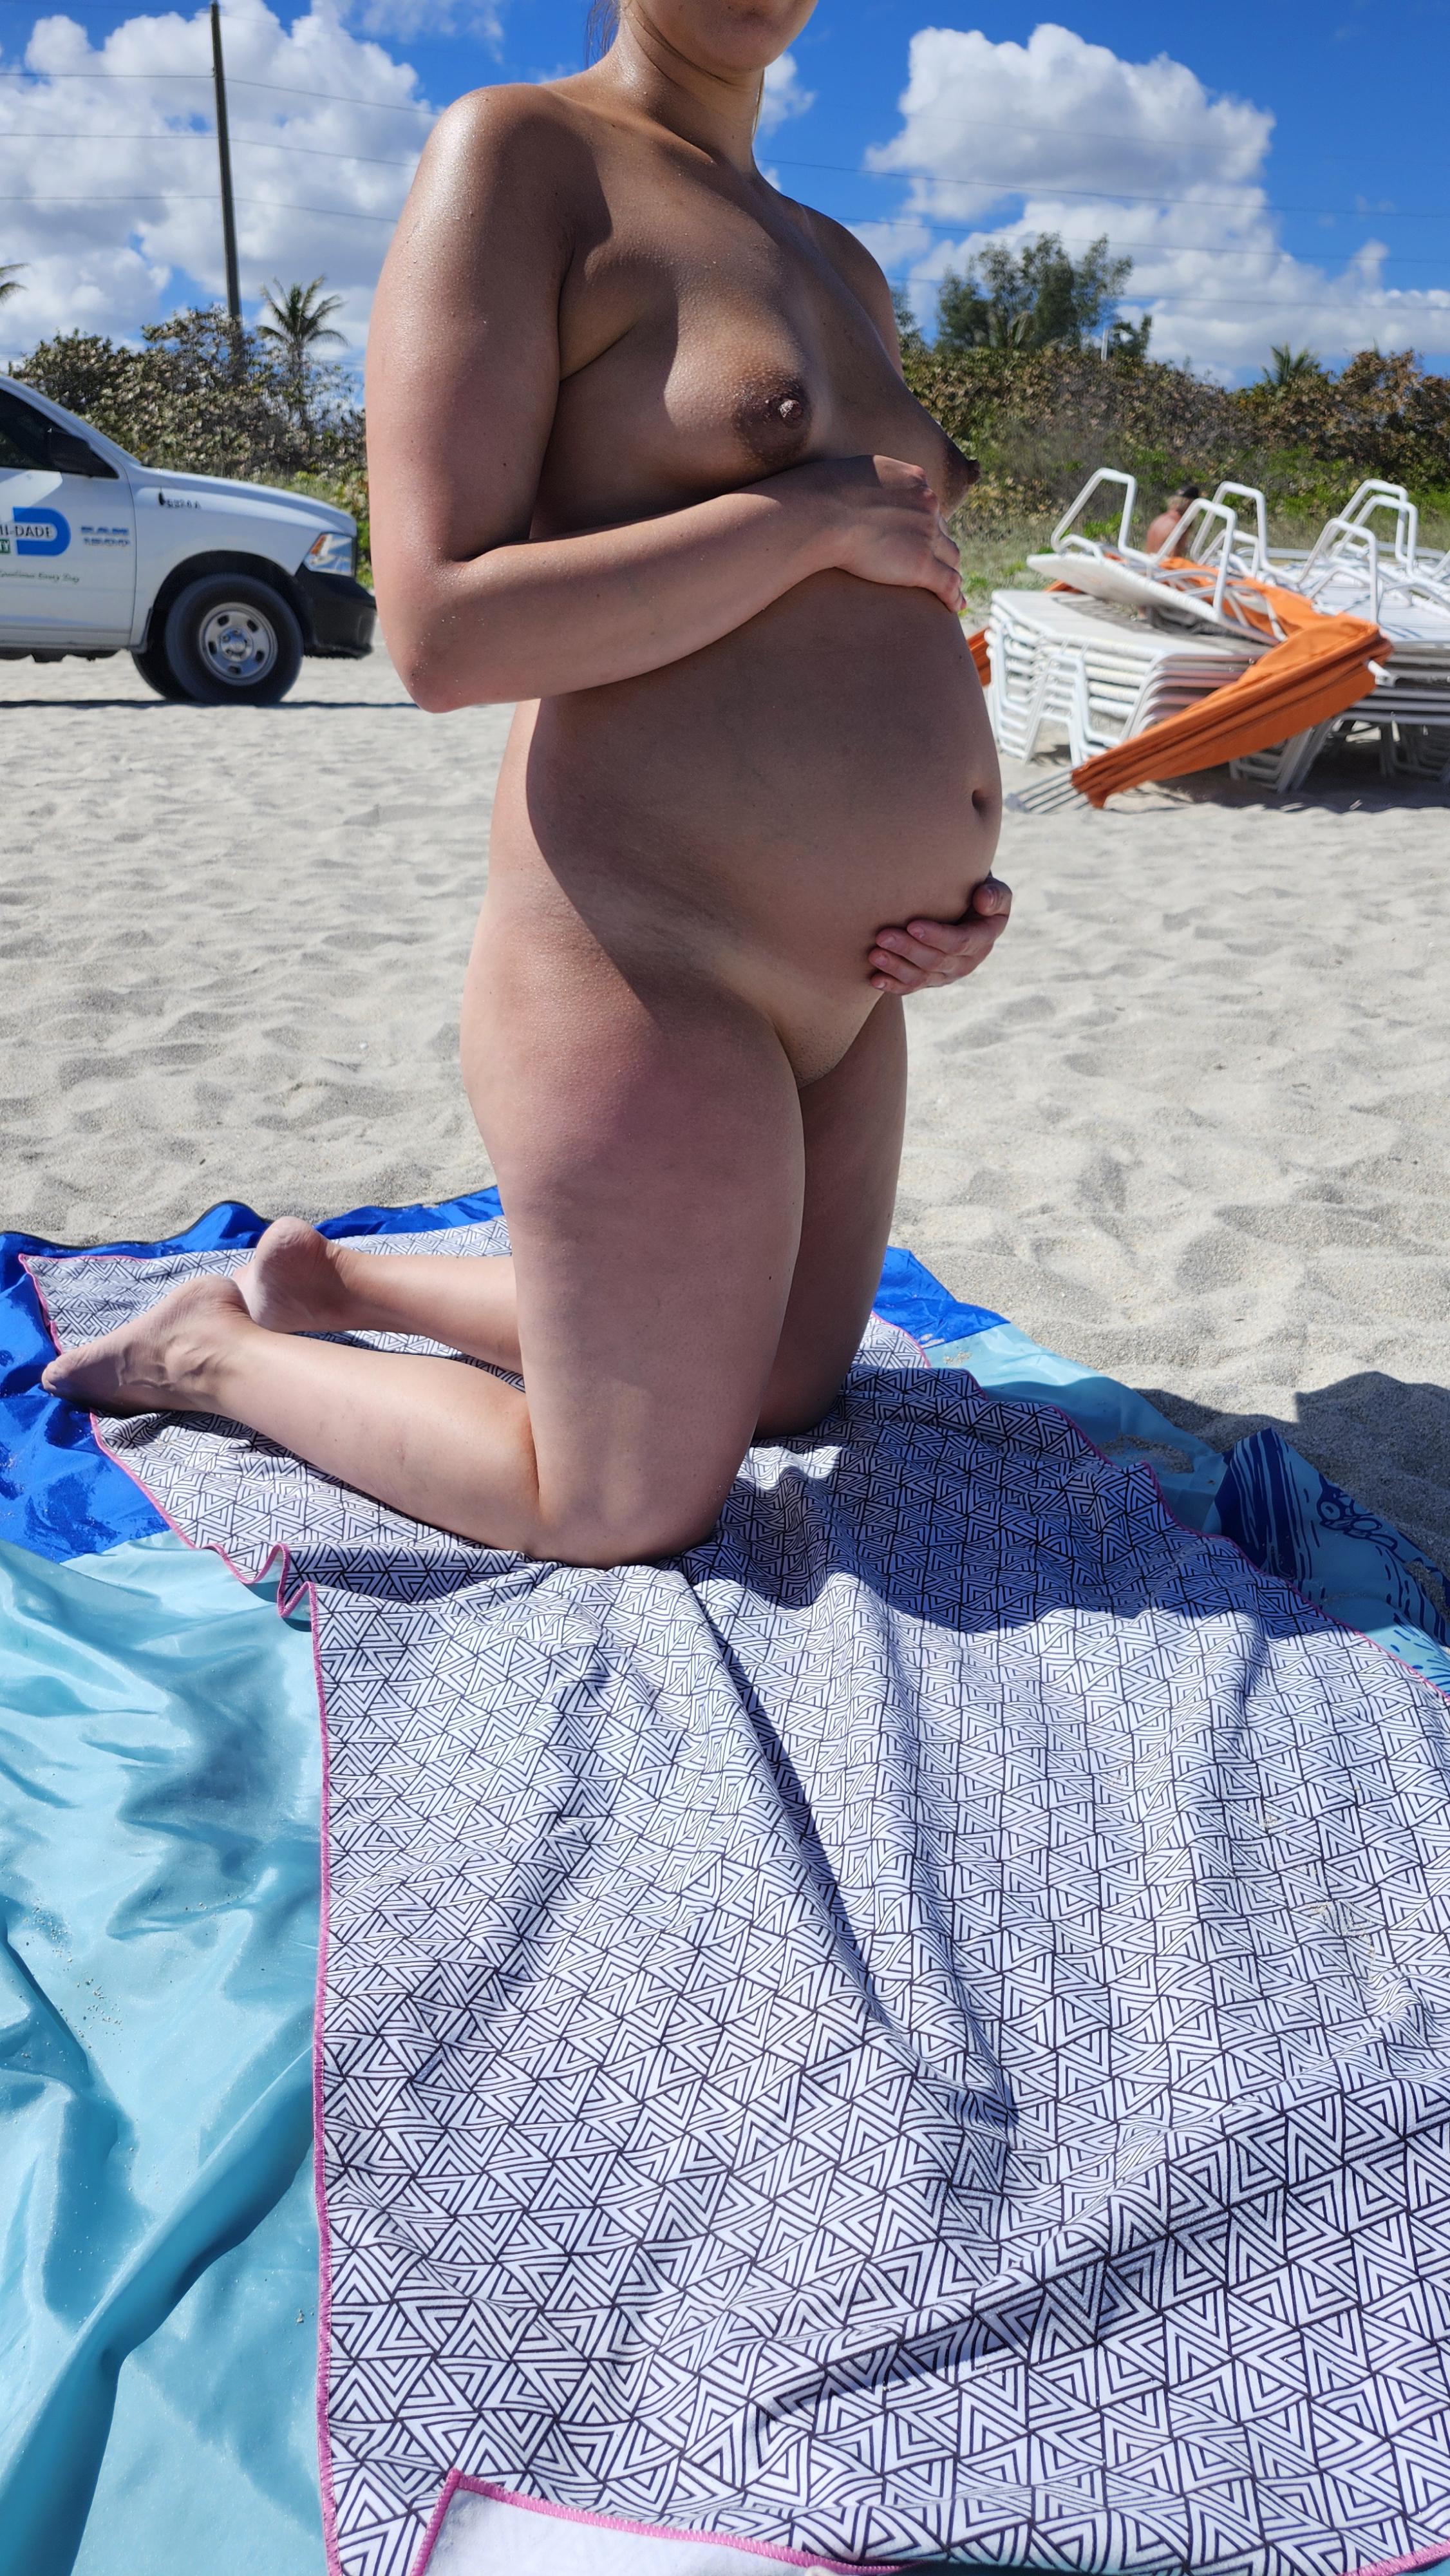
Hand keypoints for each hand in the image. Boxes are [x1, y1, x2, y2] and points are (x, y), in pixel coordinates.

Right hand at [805, 453, 963, 613]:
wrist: (824, 512)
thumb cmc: (823, 494)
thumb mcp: (852, 474)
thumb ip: (867, 481)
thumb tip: (855, 489)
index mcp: (913, 479)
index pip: (926, 503)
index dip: (926, 520)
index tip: (922, 534)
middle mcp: (927, 503)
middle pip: (941, 529)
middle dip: (940, 547)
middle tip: (938, 563)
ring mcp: (927, 534)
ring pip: (951, 556)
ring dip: (951, 571)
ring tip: (950, 589)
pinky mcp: (921, 563)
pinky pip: (947, 583)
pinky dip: (954, 596)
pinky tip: (955, 608)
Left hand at [867, 874, 1011, 993]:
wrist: (963, 907)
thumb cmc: (975, 891)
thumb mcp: (994, 890)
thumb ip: (995, 895)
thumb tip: (983, 900)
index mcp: (983, 939)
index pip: (959, 942)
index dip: (936, 936)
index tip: (912, 925)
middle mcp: (967, 962)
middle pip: (936, 961)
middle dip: (908, 949)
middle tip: (883, 936)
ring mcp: (947, 974)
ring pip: (921, 977)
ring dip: (896, 967)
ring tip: (874, 954)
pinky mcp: (930, 980)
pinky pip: (911, 987)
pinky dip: (893, 985)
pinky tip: (875, 980)